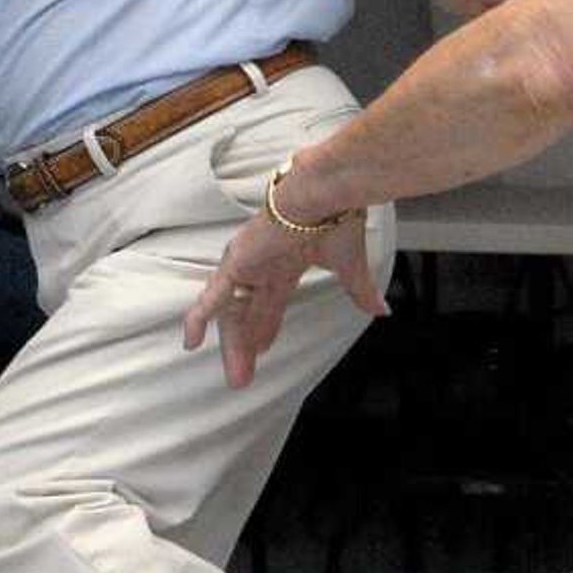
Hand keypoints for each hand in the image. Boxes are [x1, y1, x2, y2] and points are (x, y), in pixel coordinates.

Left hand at [182, 206, 387, 389]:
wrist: (325, 196)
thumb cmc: (337, 218)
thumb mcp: (350, 266)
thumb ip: (361, 290)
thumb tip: (382, 310)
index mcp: (286, 261)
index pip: (272, 303)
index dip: (266, 327)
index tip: (263, 349)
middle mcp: (263, 264)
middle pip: (249, 314)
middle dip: (247, 346)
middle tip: (244, 377)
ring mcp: (247, 263)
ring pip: (233, 312)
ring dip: (233, 344)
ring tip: (237, 376)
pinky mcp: (237, 262)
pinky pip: (214, 297)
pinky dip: (200, 318)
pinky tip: (191, 341)